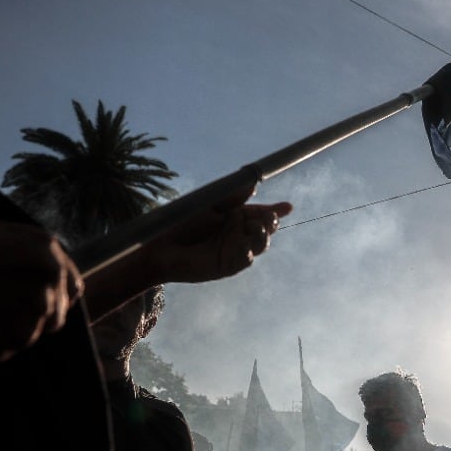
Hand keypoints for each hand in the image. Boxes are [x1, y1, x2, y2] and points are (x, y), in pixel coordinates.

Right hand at [0, 219, 83, 363]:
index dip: (51, 297)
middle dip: (27, 317)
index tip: (28, 301)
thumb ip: (33, 254)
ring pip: (27, 336)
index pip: (71, 289)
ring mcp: (31, 311)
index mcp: (48, 251)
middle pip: (53, 317)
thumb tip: (53, 276)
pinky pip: (3, 351)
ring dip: (2, 332)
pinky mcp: (9, 338)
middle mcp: (48, 280)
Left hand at [154, 188, 291, 283]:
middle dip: (271, 223)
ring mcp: (235, 250)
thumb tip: (252, 185)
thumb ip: (231, 197)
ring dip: (262, 237)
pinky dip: (246, 251)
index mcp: (237, 216)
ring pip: (259, 245)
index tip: (288, 206)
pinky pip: (244, 259)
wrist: (162, 244)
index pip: (262, 212)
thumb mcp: (210, 204)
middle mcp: (240, 233)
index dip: (276, 210)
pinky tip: (244, 245)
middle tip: (270, 217)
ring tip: (259, 228)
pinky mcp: (228, 266)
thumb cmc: (183, 221)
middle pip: (265, 229)